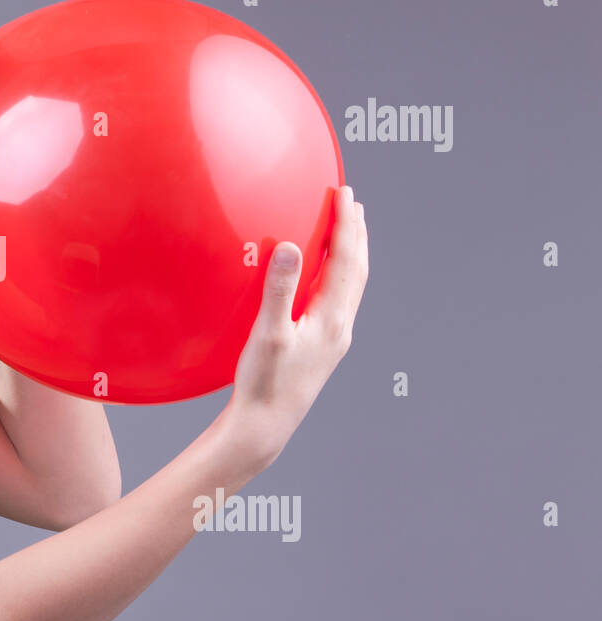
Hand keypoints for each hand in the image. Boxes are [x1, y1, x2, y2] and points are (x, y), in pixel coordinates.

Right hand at [225, 184, 368, 469]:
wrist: (265, 426)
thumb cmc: (264, 382)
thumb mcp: (268, 333)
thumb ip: (280, 288)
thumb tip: (293, 246)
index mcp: (332, 320)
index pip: (346, 261)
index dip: (346, 224)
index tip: (344, 193)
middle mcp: (340, 327)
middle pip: (357, 270)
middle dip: (355, 233)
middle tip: (351, 202)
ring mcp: (333, 339)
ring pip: (351, 286)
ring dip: (350, 253)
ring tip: (346, 230)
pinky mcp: (321, 348)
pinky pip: (338, 299)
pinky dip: (337, 275)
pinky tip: (323, 276)